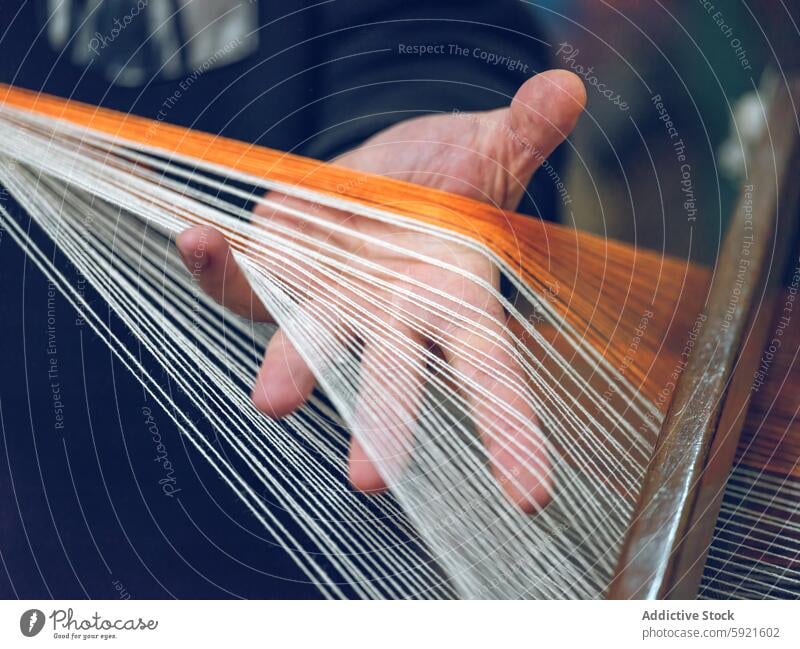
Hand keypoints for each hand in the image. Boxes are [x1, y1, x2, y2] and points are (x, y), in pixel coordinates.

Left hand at [177, 70, 585, 509]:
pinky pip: (245, 283)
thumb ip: (523, 131)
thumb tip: (567, 87)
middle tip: (369, 476)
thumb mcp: (489, 154)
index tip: (531, 496)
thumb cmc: (449, 184)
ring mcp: (331, 302)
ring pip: (311, 342)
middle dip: (384, 422)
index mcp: (455, 297)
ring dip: (293, 365)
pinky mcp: (278, 276)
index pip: (490, 370)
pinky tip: (198, 240)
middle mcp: (393, 317)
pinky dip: (217, 265)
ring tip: (273, 399)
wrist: (385, 181)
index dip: (511, 429)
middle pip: (394, 376)